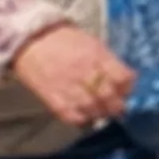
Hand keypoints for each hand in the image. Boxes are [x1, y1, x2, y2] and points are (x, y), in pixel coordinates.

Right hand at [11, 24, 134, 129]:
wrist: (31, 39)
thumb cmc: (65, 39)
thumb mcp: (92, 43)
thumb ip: (107, 61)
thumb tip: (124, 78)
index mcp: (97, 55)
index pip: (122, 77)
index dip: (128, 87)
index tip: (127, 90)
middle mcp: (84, 72)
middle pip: (108, 96)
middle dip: (117, 105)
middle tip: (118, 107)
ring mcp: (67, 85)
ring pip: (91, 107)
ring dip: (100, 113)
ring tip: (102, 112)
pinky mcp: (51, 96)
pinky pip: (69, 114)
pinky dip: (80, 118)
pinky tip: (84, 116)